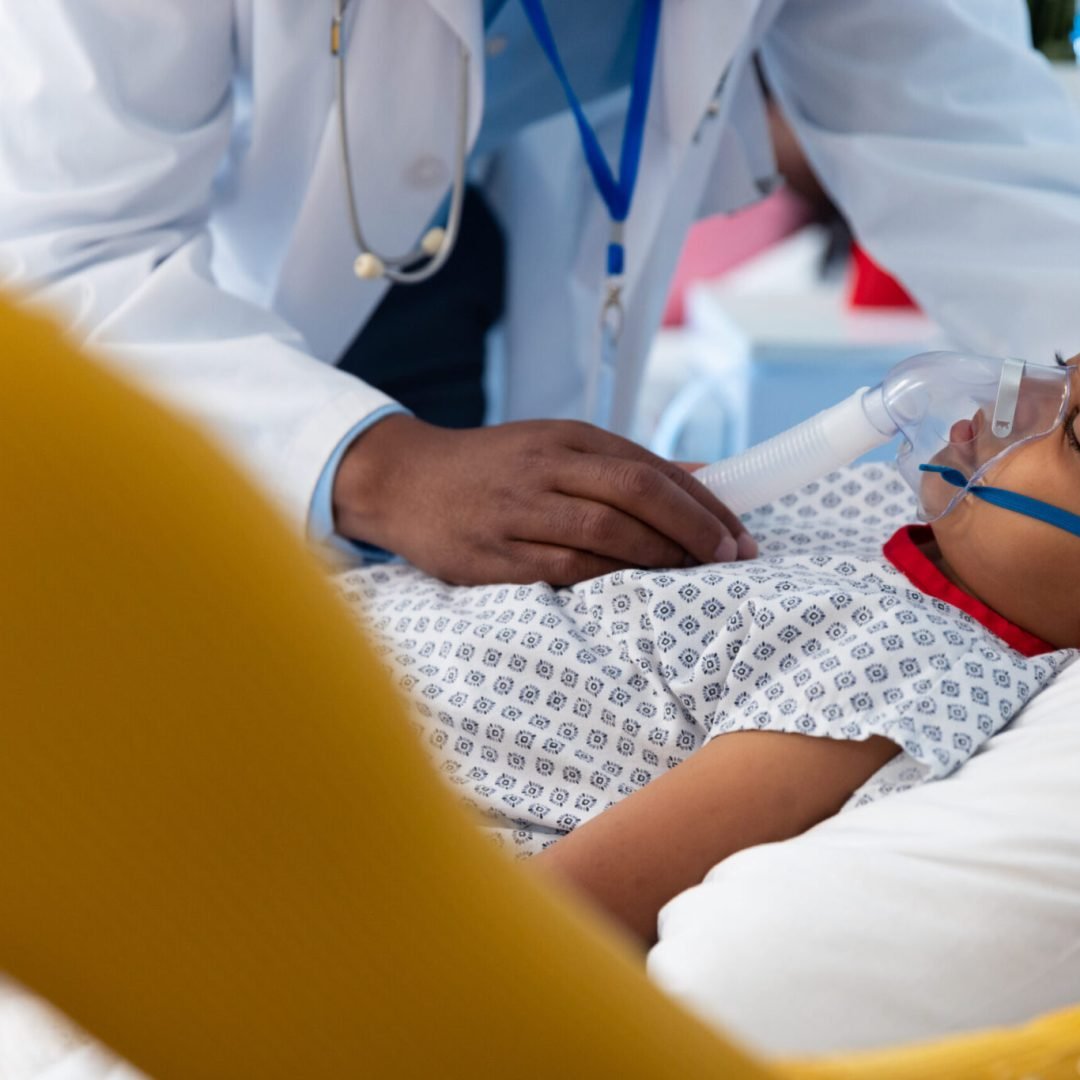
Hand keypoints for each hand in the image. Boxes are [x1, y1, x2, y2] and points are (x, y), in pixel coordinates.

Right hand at [333, 415, 756, 584]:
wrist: (404, 480)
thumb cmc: (492, 468)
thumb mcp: (556, 447)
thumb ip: (624, 464)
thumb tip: (704, 478)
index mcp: (565, 437)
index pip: (649, 467)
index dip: (702, 502)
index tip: (738, 534)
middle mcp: (544, 467)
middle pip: (635, 493)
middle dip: (693, 528)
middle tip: (730, 557)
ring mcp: (516, 511)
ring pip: (603, 532)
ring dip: (659, 555)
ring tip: (694, 575)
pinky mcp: (491, 555)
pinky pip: (562, 569)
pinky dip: (607, 578)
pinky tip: (635, 588)